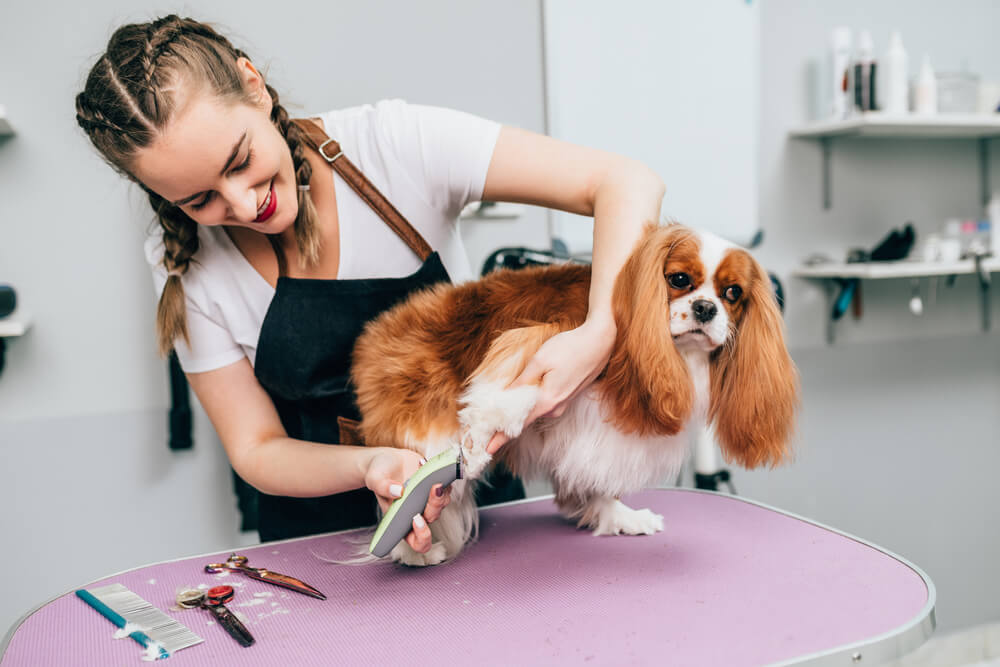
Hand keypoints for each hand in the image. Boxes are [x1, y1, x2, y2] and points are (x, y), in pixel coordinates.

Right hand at [364, 448, 451, 552]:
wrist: (387, 460)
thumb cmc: (379, 475)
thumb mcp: (374, 479)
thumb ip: (382, 487)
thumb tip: (399, 491)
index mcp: (401, 521)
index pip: (417, 541)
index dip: (422, 536)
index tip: (416, 518)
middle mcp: (418, 512)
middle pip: (433, 517)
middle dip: (435, 504)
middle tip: (433, 487)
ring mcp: (428, 499)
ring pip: (443, 502)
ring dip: (440, 489)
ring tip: (425, 471)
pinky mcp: (436, 484)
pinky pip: (446, 484)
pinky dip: (439, 474)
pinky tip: (422, 464)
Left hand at [486, 318, 614, 453]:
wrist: (601, 341)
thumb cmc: (570, 347)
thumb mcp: (540, 361)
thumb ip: (522, 382)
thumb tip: (505, 397)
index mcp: (548, 402)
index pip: (518, 425)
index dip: (501, 437)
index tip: (487, 449)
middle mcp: (556, 408)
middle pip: (525, 419)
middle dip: (507, 420)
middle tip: (488, 422)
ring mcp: (564, 404)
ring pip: (536, 410)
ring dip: (521, 408)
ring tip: (502, 404)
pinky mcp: (568, 397)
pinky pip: (545, 403)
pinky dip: (533, 400)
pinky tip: (526, 392)